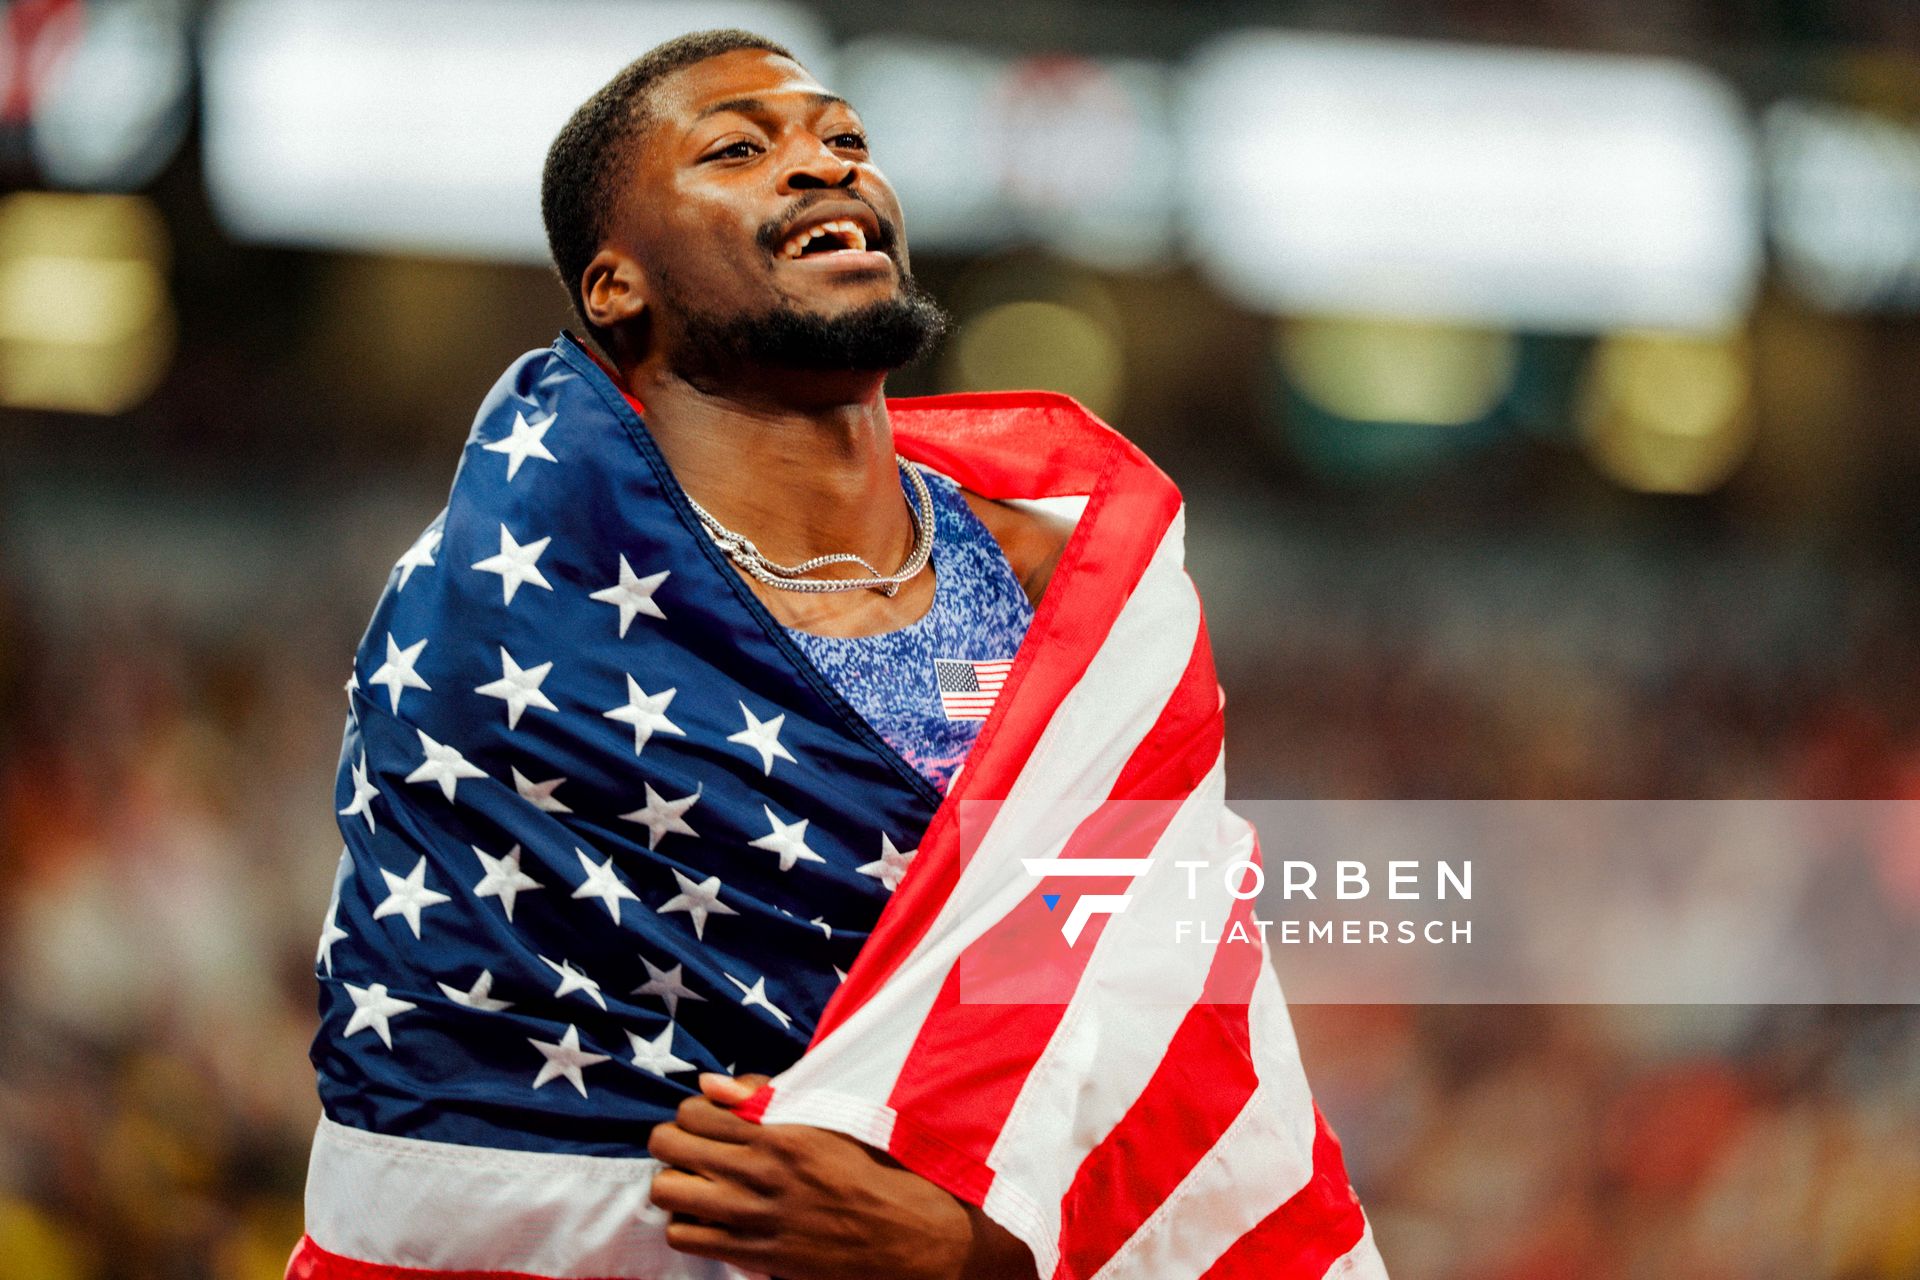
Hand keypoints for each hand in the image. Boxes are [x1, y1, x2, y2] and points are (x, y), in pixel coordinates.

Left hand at [648, 1072, 1035, 1279]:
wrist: (899, 1232)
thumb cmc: (865, 1168)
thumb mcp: (824, 1118)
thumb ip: (764, 1097)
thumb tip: (711, 1084)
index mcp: (776, 1133)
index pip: (694, 1111)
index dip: (691, 1113)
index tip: (705, 1121)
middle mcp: (757, 1173)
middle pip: (668, 1147)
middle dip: (672, 1142)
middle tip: (690, 1149)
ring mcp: (750, 1217)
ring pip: (667, 1193)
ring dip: (675, 1184)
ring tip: (695, 1184)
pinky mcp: (751, 1255)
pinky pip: (685, 1237)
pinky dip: (688, 1226)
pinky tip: (708, 1219)